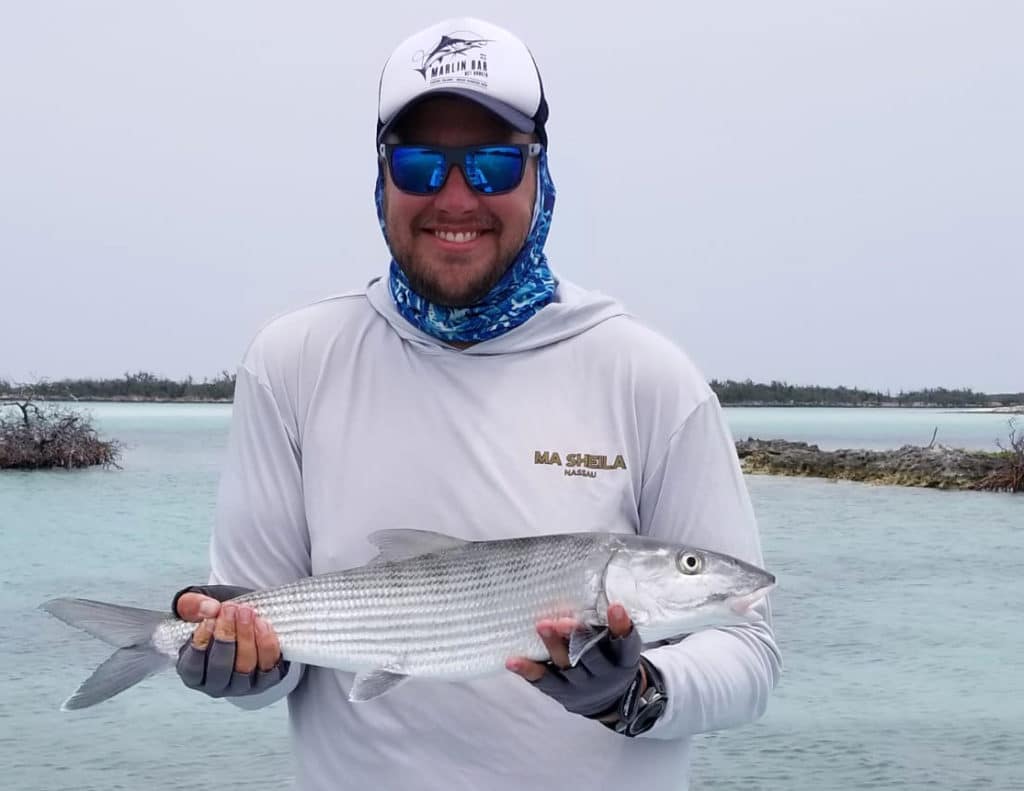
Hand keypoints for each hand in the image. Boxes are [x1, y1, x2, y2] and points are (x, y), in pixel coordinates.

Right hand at [175, 589, 286, 697]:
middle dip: (226, 636)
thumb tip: (210, 608)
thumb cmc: (215, 619)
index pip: (193, 667)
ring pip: (245, 666)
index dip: (201, 643)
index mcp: (193, 674)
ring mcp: (242, 685)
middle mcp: (217, 685)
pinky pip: (269, 665)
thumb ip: (193, 605)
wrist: (243, 620)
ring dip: (246, 636)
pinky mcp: (266, 679)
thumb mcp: (196, 608)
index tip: (208, 620)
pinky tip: (261, 622)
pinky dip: (266, 643)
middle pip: (220, 667)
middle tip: (229, 610)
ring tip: (246, 612)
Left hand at [506, 603, 644, 718]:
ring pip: (566, 664)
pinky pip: (543, 680)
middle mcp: (603, 673)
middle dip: (578, 636)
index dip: (620, 626)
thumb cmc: (611, 659)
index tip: (615, 606)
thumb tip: (584, 583)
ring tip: (542, 626)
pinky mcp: (560, 691)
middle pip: (591, 655)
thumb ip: (607, 624)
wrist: (609, 702)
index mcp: (623, 659)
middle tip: (566, 621)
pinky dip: (528, 669)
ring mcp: (580, 684)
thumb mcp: (619, 646)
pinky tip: (512, 660)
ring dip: (553, 645)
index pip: (625, 643)